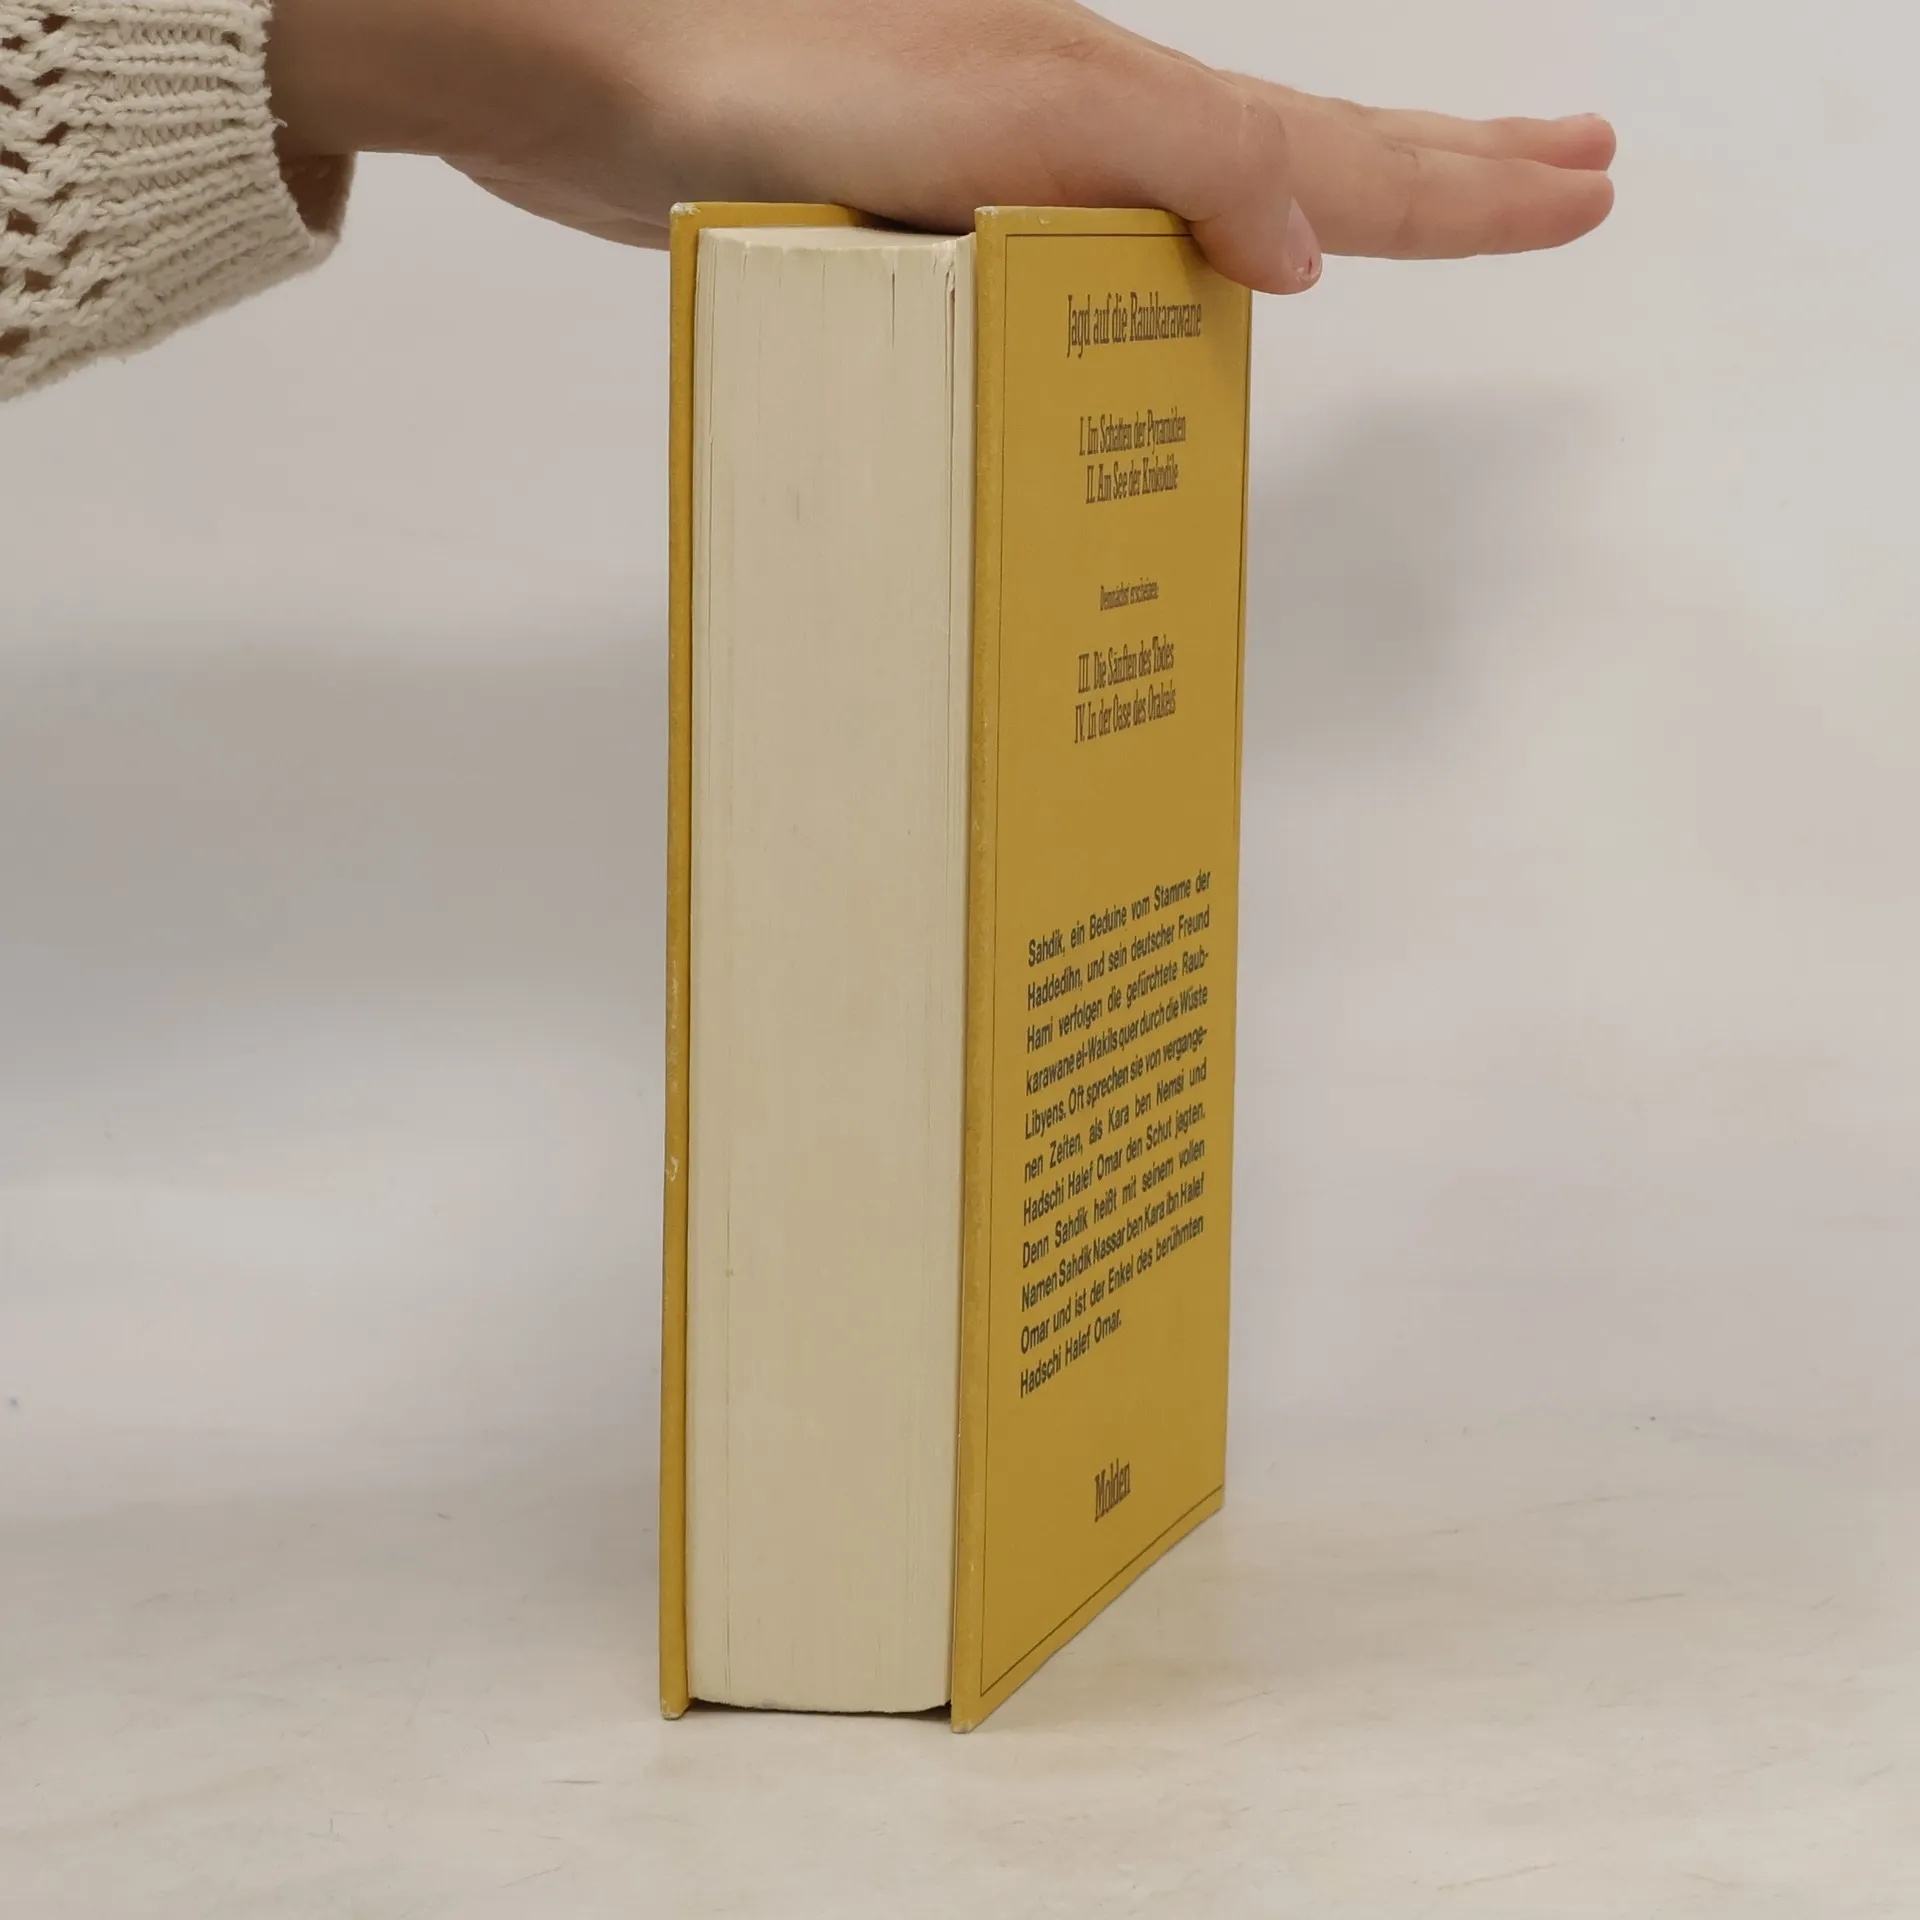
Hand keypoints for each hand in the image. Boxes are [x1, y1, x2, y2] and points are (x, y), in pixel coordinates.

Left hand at [267, 0, 1614, 295]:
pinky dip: (1171, 272)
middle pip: (1306, 155)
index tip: (1583, 189)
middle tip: (1568, 174)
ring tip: (1412, 223)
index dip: (1462, 186)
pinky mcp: (935, 213)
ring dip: (1326, 214)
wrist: (582, 62)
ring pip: (1207, 207)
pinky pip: (1097, 256)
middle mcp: (1085, 132)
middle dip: (1444, 176)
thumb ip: (1160, 165)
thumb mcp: (995, 118)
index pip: (1337, 154)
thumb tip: (1298, 255)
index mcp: (1121, 109)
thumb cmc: (766, 74)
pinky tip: (1174, 287)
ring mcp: (1016, 170)